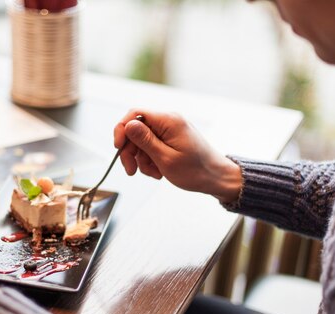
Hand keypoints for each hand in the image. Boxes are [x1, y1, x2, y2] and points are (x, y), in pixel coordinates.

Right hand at [113, 109, 242, 203]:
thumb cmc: (196, 171)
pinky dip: (150, 160)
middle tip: (131, 170)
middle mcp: (168, 121)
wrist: (216, 178)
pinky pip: (151, 147)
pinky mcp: (170, 139)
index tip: (118, 148)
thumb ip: (145, 141)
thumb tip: (128, 125)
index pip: (135, 114)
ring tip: (154, 173)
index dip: (122, 130)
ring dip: (141, 159)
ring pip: (141, 141)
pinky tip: (158, 171)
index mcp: (168, 120)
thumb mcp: (166, 158)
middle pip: (136, 130)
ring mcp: (169, 130)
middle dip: (131, 151)